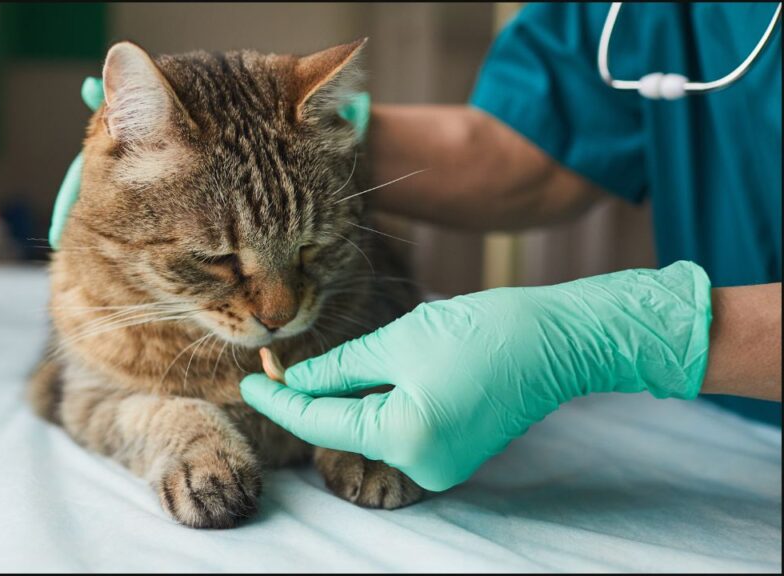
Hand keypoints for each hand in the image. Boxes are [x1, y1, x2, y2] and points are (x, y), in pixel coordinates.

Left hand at [241, 261, 711, 490]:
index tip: (250, 381)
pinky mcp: (455, 454)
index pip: (319, 422)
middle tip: (279, 363)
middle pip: (344, 430)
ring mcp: (441, 465)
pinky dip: (379, 406)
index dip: (280, 400)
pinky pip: (399, 431)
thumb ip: (339, 367)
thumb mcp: (397, 341)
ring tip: (333, 363)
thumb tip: (296, 379)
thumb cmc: (483, 331)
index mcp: (403, 438)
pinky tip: (373, 377)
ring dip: (347, 400)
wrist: (557, 340)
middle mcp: (421, 466)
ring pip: (371, 430)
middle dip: (313, 397)